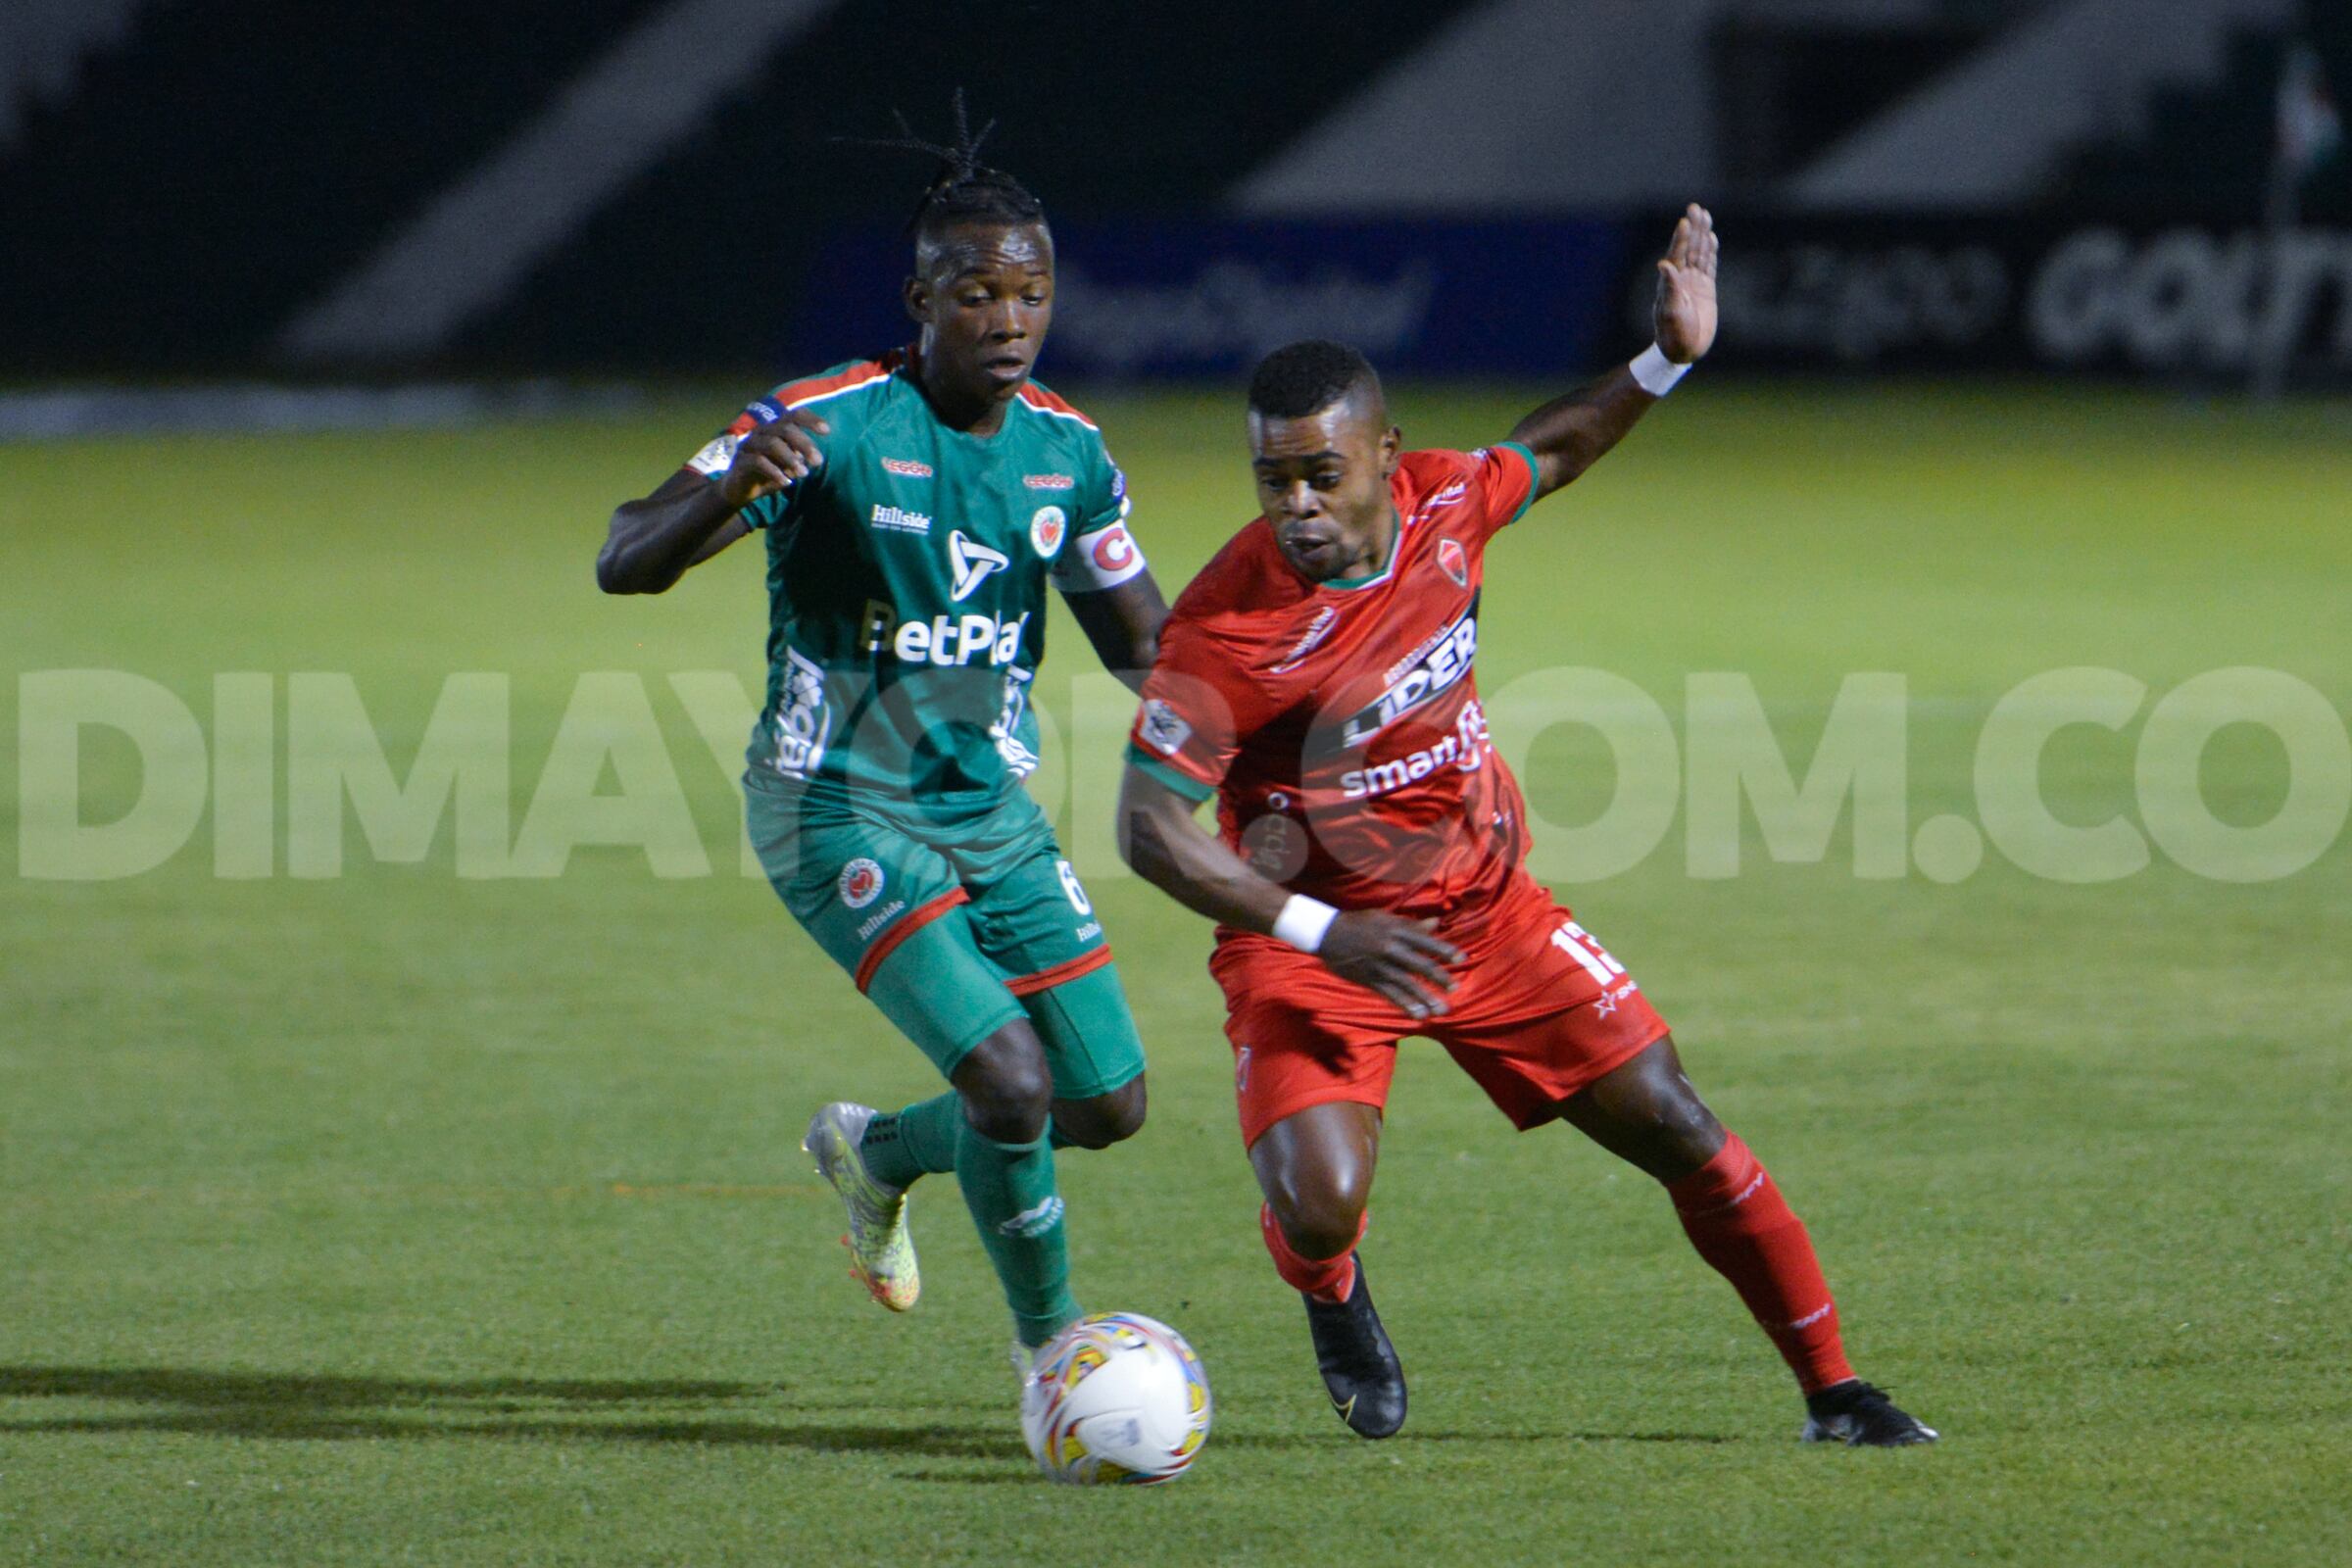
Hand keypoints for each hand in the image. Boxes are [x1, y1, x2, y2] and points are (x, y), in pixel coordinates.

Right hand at [719, 410, 829, 509]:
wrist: (741, 490)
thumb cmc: (770, 473)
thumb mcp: (789, 465)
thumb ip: (801, 458)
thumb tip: (816, 457)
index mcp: (776, 429)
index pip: (794, 416)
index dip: (811, 419)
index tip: (827, 431)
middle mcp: (762, 432)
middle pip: (785, 429)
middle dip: (805, 444)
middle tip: (818, 462)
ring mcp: (749, 445)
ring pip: (772, 444)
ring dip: (791, 459)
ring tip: (803, 474)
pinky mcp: (740, 461)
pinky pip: (758, 461)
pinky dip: (774, 472)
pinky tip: (786, 482)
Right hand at [1317, 911, 1462, 1020]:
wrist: (1327, 933)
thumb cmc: (1359, 923)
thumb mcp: (1385, 918)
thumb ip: (1411, 925)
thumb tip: (1435, 923)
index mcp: (1395, 930)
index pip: (1425, 941)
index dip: (1444, 951)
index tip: (1461, 959)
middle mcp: (1389, 948)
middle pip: (1420, 965)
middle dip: (1439, 977)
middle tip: (1455, 988)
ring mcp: (1379, 965)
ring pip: (1407, 984)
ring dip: (1425, 998)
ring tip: (1441, 1010)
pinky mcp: (1369, 979)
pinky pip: (1390, 994)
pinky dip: (1405, 1005)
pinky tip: (1418, 1014)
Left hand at [1652, 203, 1718, 364]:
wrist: (1683, 351)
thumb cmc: (1673, 335)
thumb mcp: (1670, 312)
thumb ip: (1669, 288)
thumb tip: (1663, 264)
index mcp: (1670, 283)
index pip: (1677, 255)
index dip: (1681, 238)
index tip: (1685, 221)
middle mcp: (1681, 279)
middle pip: (1689, 248)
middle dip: (1693, 229)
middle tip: (1695, 207)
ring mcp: (1694, 283)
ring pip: (1699, 253)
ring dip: (1702, 235)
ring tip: (1704, 215)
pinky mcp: (1706, 290)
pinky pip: (1709, 266)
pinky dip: (1710, 252)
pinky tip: (1711, 238)